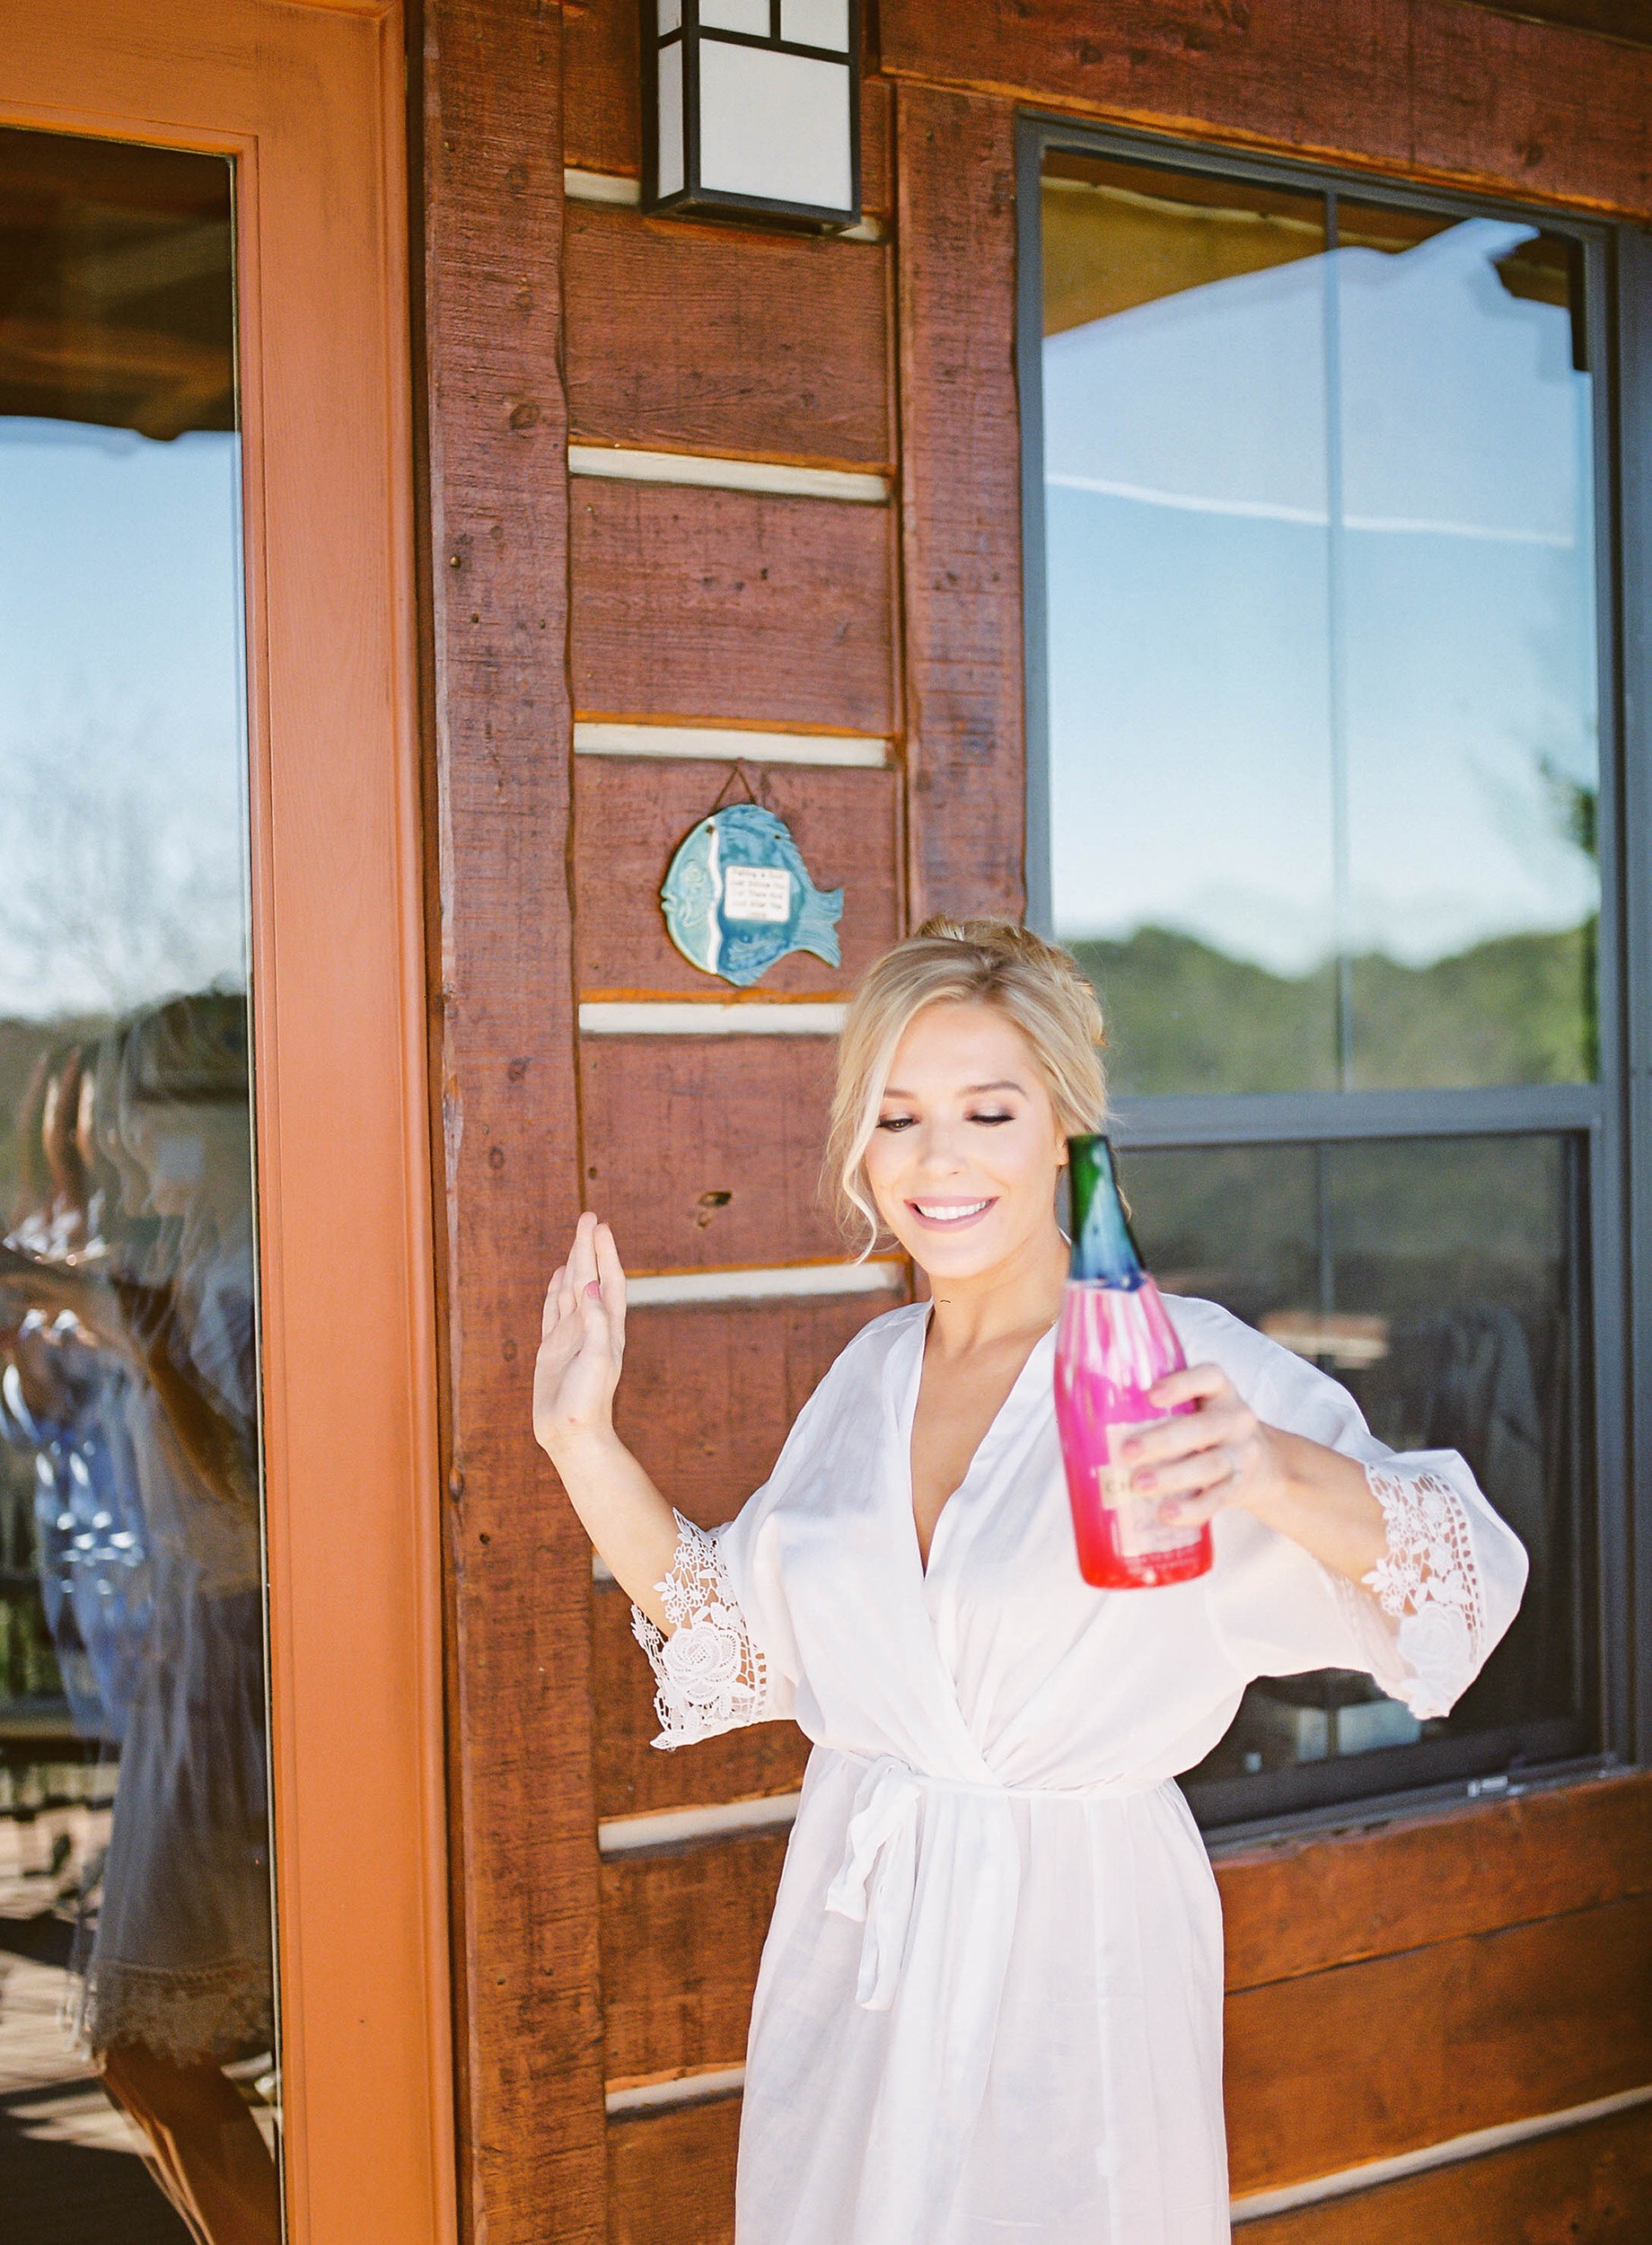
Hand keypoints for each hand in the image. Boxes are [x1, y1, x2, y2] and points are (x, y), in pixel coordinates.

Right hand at [532, 1212, 626, 1463]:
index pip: (608, 1281)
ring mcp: (570, 1336)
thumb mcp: (597, 1359)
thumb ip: (595, 1322)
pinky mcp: (551, 1348)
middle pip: (589, 1278)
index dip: (605, 1253)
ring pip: (571, 1290)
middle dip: (588, 1248)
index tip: (600, 1226)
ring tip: (576, 1239)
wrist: (572, 1436)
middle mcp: (590, 1328)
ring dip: (574, 1264)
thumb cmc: (589, 1402)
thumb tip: (590, 1285)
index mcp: (608, 1329)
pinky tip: (557, 1276)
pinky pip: (553, 1311)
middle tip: (587, 1216)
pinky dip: (554, 1291)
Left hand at [1119, 1362, 1284, 1531]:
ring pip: (1211, 1465)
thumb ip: (1160, 1410)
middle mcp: (1236, 1419)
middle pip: (1203, 1427)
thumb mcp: (1197, 1410)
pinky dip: (1191, 1510)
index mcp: (1221, 1392)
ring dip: (1172, 1476)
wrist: (1262, 1466)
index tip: (1150, 1395)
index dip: (1181, 1384)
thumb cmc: (1208, 1433)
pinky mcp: (1240, 1487)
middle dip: (1163, 1441)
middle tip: (1127, 1452)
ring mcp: (1242, 1454)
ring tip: (1139, 1485)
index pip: (1209, 1377)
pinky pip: (1217, 1500)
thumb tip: (1089, 1423)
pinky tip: (1166, 1514)